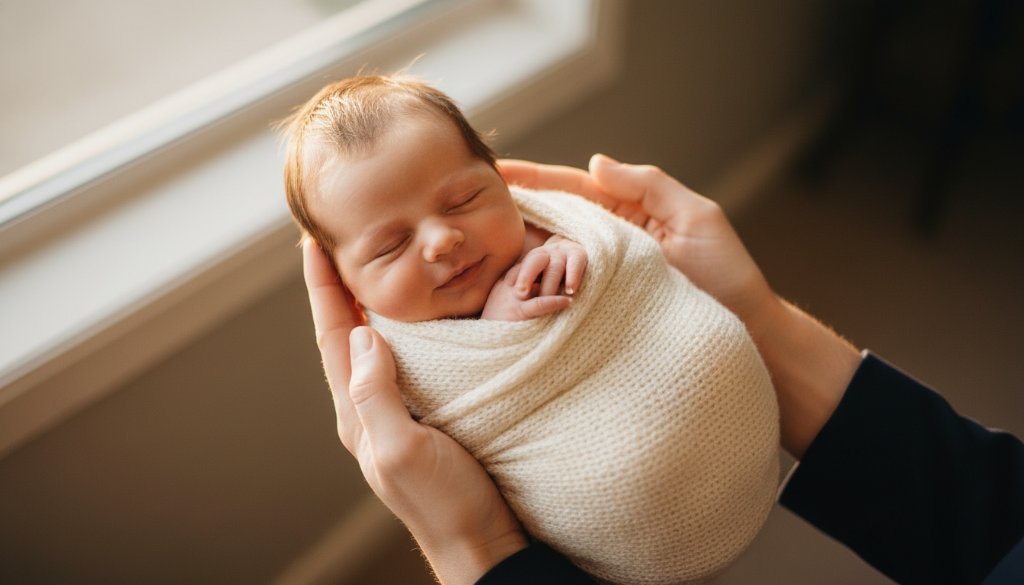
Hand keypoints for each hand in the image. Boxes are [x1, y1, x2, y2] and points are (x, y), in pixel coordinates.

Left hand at [302, 239, 526, 583]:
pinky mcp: (429, 415)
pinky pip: (405, 361)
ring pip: (374, 347)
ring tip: (369, 265)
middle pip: (346, 336)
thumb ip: (377, 395)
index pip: (332, 339)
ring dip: (367, 304)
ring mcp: (399, 413)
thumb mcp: (405, 449)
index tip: (314, 242)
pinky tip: (417, 317)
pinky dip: (402, 329)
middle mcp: (372, 409)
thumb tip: (362, 336)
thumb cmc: (446, 504)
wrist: (484, 544)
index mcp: (359, 413)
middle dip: (338, 288)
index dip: (323, 289)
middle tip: (337, 242)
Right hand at [499, 156, 860, 458]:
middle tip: (464, 207)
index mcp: (626, 216)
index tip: (494, 169)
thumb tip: (597, 162)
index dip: (532, 179)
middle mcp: (605, 246)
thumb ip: (649, 185)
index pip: (570, 190)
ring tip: (470, 246)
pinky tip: (500, 286)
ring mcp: (597, 281)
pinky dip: (529, 289)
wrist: (746, 339)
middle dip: (509, 212)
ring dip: (511, 252)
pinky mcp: (593, 314)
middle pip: (548, 222)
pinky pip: (555, 296)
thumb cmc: (728, 277)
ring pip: (545, 258)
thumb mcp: (696, 219)